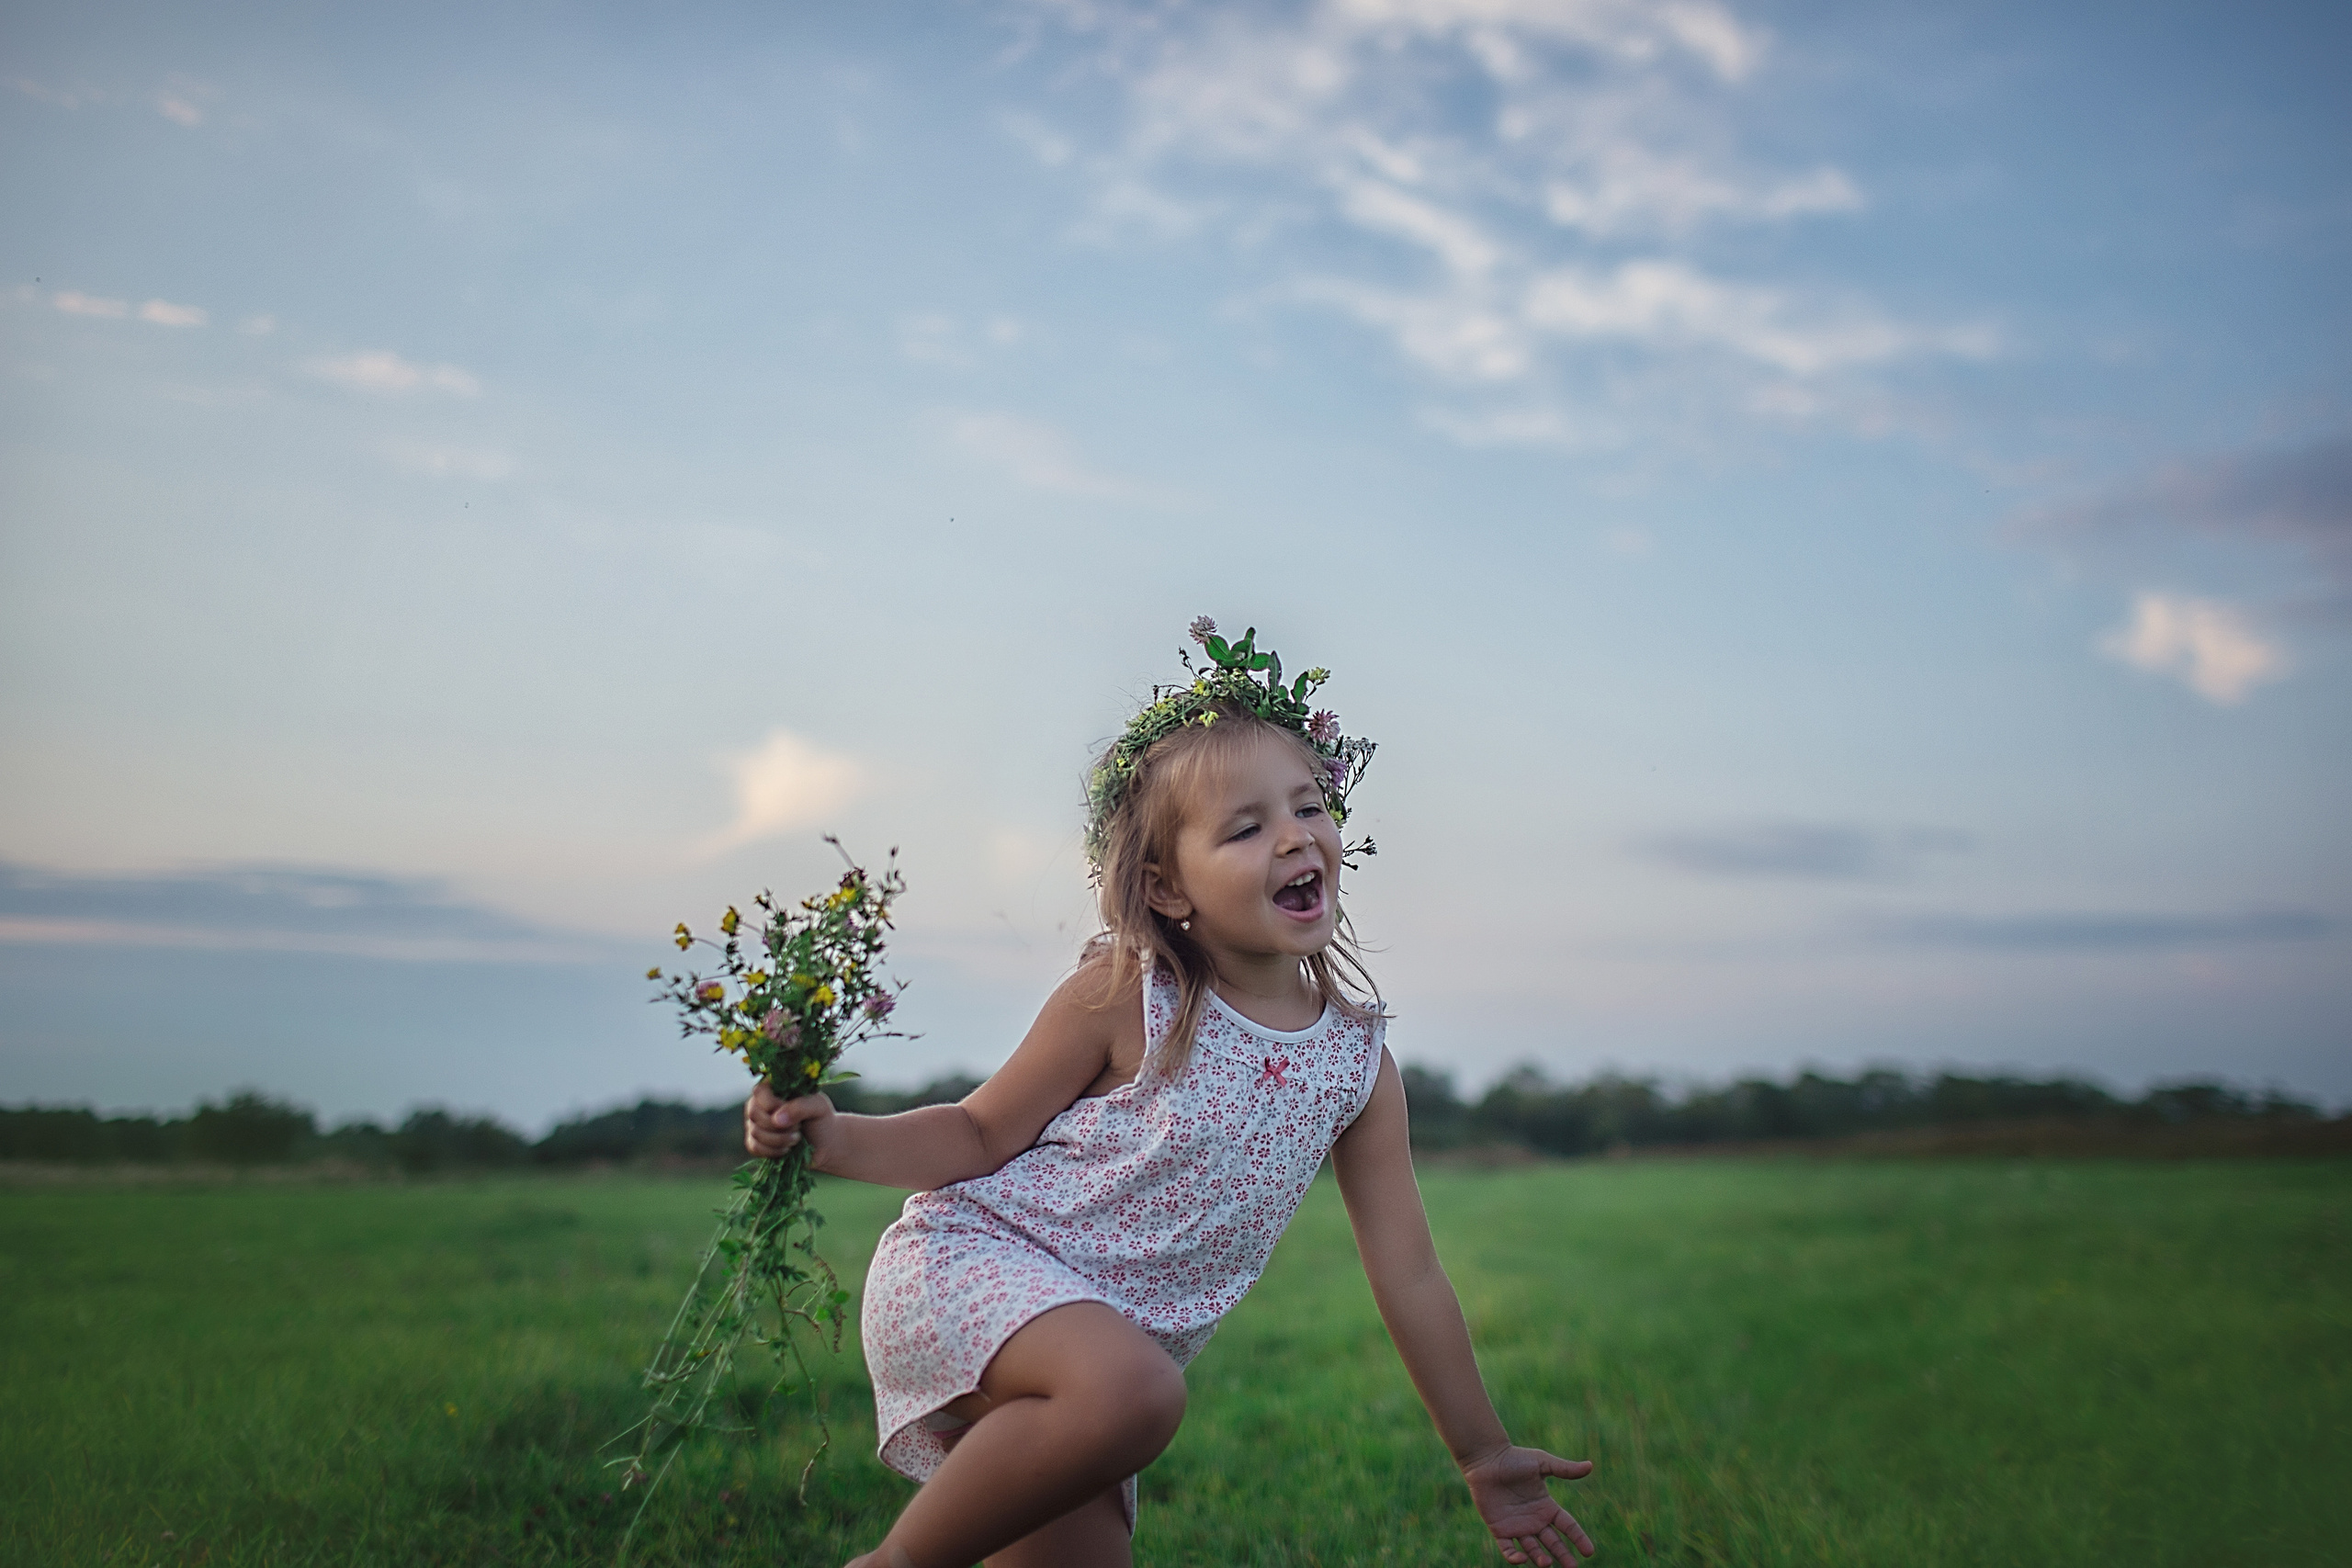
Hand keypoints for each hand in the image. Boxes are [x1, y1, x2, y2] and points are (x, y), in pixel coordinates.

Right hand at [744, 1078, 834, 1163]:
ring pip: (755, 1132)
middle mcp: (760, 1104)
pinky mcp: (756, 1142)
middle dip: (779, 1126)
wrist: (824, 1144)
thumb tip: (776, 1120)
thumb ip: (800, 1107)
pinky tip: (787, 1149)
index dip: (773, 1104)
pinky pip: (754, 1147)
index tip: (794, 1114)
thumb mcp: (818, 1106)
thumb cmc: (821, 1119)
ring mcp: (755, 1123)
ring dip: (779, 1140)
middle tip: (799, 1128)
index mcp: (774, 1088)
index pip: (759, 1091)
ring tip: (797, 1138)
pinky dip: (772, 1151)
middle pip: (754, 1113)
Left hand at [1462, 1445, 1596, 1565]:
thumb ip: (1564, 1469)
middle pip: (1553, 1543)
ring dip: (1540, 1558)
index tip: (1589, 1552)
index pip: (1567, 1526)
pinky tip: (1522, 1559)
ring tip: (1547, 1564)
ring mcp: (1517, 1526)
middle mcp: (1534, 1520)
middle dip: (1563, 1555)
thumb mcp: (1542, 1463)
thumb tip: (1590, 1466)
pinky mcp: (1499, 1530)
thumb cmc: (1514, 1458)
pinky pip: (1508, 1549)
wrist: (1486, 1459)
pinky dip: (1514, 1557)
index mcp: (1546, 1506)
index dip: (1578, 1538)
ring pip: (1532, 1549)